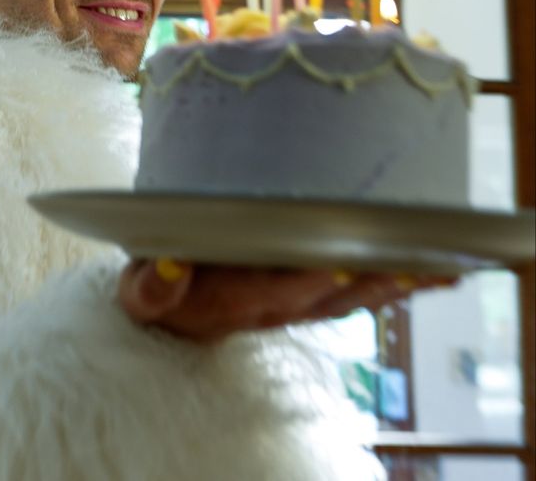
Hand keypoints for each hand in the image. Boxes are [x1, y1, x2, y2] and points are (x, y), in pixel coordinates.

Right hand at [118, 259, 456, 342]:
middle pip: (326, 298)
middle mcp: (274, 307)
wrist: (175, 313)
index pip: (269, 294)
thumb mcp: (141, 292)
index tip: (332, 266)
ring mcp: (298, 304)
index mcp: (231, 303)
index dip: (300, 282)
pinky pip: (359, 294)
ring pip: (351, 299)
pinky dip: (397, 284)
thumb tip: (170, 266)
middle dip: (366, 283)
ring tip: (435, 267)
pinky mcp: (312, 296)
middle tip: (407, 264)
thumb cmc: (161, 291)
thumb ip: (150, 286)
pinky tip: (435, 271)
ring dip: (392, 285)